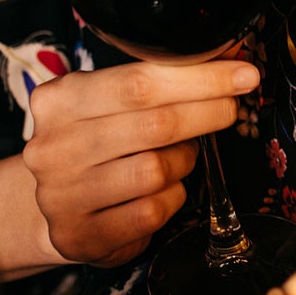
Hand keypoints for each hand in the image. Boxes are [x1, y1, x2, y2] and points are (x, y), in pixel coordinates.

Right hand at [23, 58, 259, 266]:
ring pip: (155, 171)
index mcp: (59, 100)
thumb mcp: (108, 101)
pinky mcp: (80, 235)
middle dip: (207, 113)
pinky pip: (150, 212)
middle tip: (230, 110)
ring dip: (183, 162)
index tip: (243, 75)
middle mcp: (54, 146)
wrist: (51, 207)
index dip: (201, 78)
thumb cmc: (93, 142)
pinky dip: (171, 198)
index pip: (139, 81)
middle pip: (154, 124)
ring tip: (180, 156)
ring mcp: (62, 195)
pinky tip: (164, 190)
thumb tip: (230, 59)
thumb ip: (158, 80)